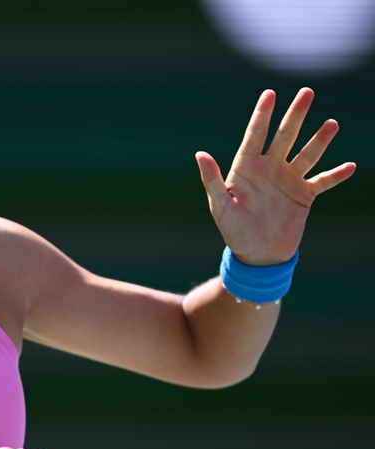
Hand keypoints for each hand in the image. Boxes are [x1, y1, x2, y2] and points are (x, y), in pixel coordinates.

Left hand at [195, 87, 355, 265]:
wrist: (257, 255)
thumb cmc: (233, 230)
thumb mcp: (220, 206)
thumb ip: (212, 180)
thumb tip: (200, 154)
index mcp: (246, 168)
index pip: (255, 136)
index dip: (262, 115)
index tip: (270, 93)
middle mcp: (270, 168)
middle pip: (285, 136)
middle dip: (295, 115)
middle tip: (307, 92)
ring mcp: (289, 180)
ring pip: (307, 154)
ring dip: (319, 140)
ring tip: (331, 124)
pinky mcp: (304, 195)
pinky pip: (322, 181)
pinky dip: (335, 175)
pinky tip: (349, 166)